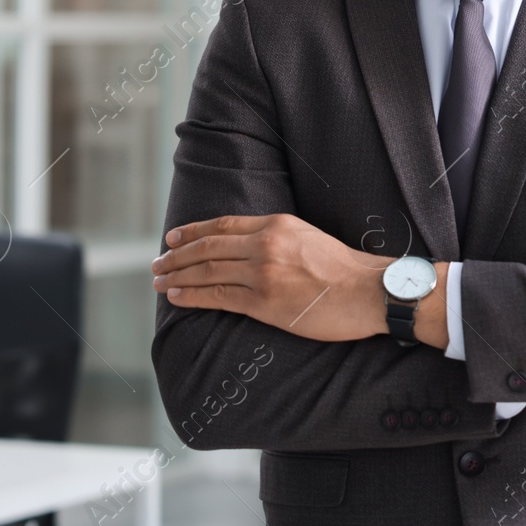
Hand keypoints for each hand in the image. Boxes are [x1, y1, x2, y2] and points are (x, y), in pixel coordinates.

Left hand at [153, 214, 397, 342]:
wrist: (368, 291)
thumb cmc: (346, 270)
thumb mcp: (310, 238)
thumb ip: (280, 238)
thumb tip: (253, 248)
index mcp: (277, 224)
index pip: (223, 224)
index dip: (193, 231)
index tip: (173, 237)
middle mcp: (265, 244)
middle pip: (208, 246)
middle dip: (177, 255)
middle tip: (157, 263)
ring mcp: (262, 273)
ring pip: (207, 271)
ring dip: (177, 276)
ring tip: (158, 281)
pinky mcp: (264, 302)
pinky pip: (217, 297)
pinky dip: (192, 296)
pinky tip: (177, 296)